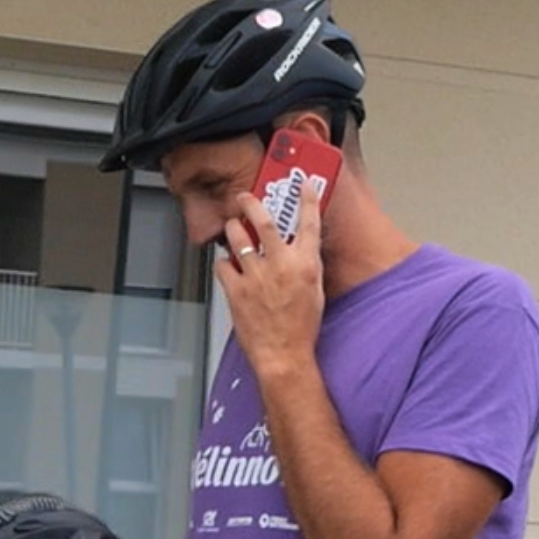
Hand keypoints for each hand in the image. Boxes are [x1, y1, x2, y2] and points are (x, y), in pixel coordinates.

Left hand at [213, 179, 325, 379]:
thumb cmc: (301, 329)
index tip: (301, 183)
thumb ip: (306, 266)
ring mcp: (256, 276)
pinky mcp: (236, 290)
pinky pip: (223, 266)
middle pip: (264, 221)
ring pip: (237, 238)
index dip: (306, 198)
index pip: (309, 222)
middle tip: (244, 197)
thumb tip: (298, 249)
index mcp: (306, 264)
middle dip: (251, 203)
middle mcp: (281, 265)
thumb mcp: (315, 291)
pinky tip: (228, 266)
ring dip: (233, 229)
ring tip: (232, 228)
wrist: (283, 355)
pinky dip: (224, 263)